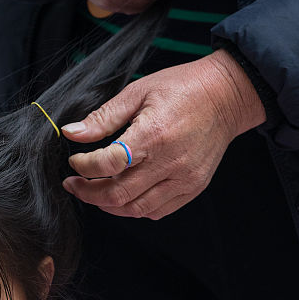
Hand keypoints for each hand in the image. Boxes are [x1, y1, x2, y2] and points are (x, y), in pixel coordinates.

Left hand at [61, 50, 266, 218]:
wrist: (226, 96)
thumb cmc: (182, 89)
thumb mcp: (138, 92)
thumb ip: (103, 117)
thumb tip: (72, 132)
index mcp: (153, 134)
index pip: (109, 163)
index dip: (84, 167)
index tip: (75, 162)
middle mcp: (170, 161)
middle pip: (118, 194)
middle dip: (88, 193)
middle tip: (74, 184)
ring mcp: (184, 178)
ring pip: (136, 209)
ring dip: (108, 205)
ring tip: (95, 192)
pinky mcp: (193, 187)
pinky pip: (157, 210)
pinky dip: (134, 208)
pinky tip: (124, 195)